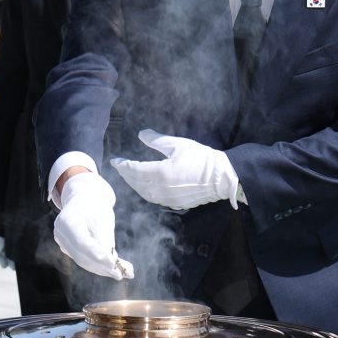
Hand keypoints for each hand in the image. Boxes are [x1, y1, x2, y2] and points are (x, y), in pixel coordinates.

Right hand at [53, 173, 132, 279]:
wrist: (84, 197)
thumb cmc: (95, 204)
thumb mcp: (103, 217)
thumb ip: (105, 239)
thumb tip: (112, 263)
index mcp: (67, 220)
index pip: (82, 243)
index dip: (98, 257)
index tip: (113, 265)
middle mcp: (61, 233)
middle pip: (82, 256)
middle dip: (102, 266)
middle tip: (121, 273)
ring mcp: (63, 242)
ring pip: (83, 261)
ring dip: (103, 269)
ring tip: (123, 273)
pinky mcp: (69, 249)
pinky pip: (84, 259)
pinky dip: (100, 265)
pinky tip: (116, 269)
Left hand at [111, 129, 238, 210]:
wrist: (221, 177)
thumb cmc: (201, 158)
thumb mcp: (178, 144)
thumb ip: (156, 140)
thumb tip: (142, 134)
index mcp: (160, 173)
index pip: (134, 170)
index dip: (122, 165)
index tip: (115, 161)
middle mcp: (160, 189)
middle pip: (136, 183)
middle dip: (126, 175)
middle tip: (120, 168)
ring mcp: (168, 198)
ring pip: (144, 193)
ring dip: (135, 185)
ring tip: (130, 177)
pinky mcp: (176, 203)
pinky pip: (155, 199)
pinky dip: (146, 193)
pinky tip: (146, 188)